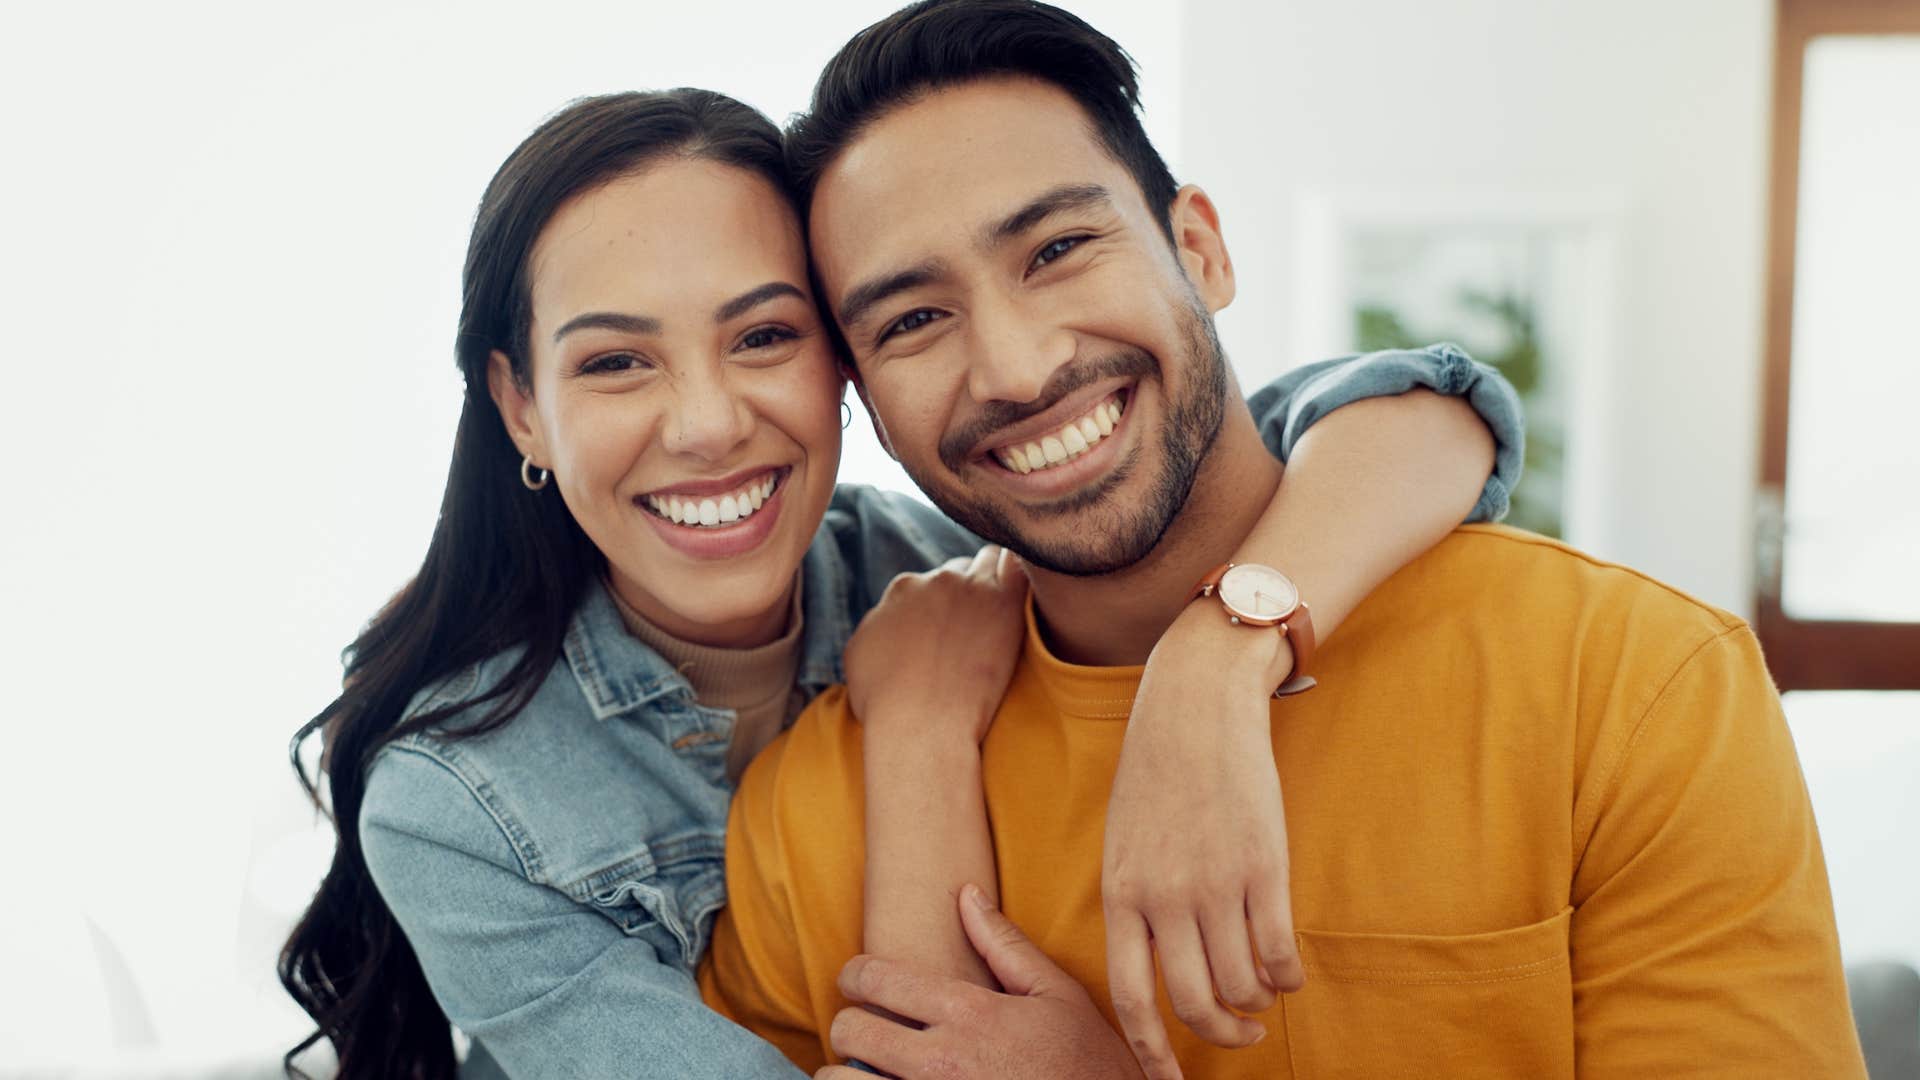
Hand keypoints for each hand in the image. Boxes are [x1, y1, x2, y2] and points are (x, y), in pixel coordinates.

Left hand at [816, 885, 1144, 1079]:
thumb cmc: (1089, 1063)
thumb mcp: (1056, 996)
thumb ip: (1004, 944)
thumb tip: (966, 894)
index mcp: (969, 1013)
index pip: (874, 979)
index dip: (855, 974)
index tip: (856, 982)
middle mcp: (941, 1062)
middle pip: (849, 1030)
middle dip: (851, 1026)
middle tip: (868, 1031)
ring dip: (849, 1075)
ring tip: (871, 1072)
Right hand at [843, 545, 1027, 744]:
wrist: (921, 726)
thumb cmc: (886, 704)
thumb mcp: (859, 656)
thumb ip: (877, 625)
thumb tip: (888, 619)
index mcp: (902, 589)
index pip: (927, 583)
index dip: (938, 605)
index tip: (948, 628)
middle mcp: (935, 579)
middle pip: (958, 570)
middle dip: (965, 591)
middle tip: (975, 624)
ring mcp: (971, 587)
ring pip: (988, 561)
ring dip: (992, 579)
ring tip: (999, 610)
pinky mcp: (1004, 602)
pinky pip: (1018, 567)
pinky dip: (1019, 573)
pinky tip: (1021, 595)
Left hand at [1101, 601, 1300, 1079]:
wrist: (1196, 707)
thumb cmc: (1156, 773)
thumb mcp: (1123, 841)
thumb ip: (1135, 902)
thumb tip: (1155, 965)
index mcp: (1121, 893)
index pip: (1130, 997)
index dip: (1150, 1053)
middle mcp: (1166, 897)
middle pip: (1194, 1004)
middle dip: (1221, 1034)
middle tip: (1240, 1034)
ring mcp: (1217, 884)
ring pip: (1242, 984)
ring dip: (1257, 1003)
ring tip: (1263, 997)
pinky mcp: (1265, 867)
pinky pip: (1279, 953)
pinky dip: (1287, 977)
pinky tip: (1286, 973)